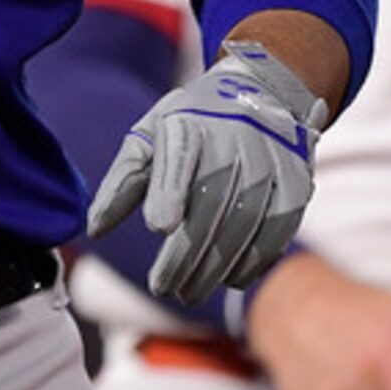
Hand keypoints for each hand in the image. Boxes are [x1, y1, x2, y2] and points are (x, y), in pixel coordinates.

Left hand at [87, 39, 327, 303]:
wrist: (263, 96)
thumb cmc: (192, 124)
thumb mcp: (151, 136)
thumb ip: (123, 181)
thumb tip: (95, 230)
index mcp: (188, 126)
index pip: (180, 159)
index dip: (171, 192)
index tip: (158, 226)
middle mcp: (233, 143)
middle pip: (210, 207)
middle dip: (184, 255)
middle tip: (163, 288)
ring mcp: (269, 166)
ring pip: (243, 227)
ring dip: (214, 269)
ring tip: (188, 293)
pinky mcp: (295, 187)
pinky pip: (275, 234)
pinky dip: (251, 262)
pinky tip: (229, 280)